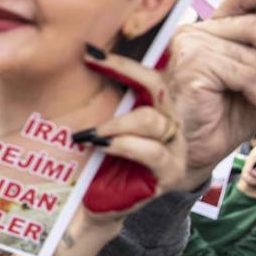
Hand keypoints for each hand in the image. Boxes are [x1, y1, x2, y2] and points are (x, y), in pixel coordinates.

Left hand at [80, 48, 186, 219]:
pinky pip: (151, 151)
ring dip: (116, 123)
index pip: (146, 75)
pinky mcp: (171, 172)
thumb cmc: (97, 162)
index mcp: (155, 107)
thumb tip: (81, 62)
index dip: (121, 61)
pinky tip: (102, 146)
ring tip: (89, 133)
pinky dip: (123, 145)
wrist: (98, 203)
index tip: (89, 52)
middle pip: (155, 87)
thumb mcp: (99, 126)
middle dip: (122, 71)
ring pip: (151, 120)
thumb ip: (102, 101)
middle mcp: (170, 122)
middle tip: (89, 66)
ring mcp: (175, 148)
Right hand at [164, 0, 255, 188]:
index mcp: (209, 30)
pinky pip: (247, 77)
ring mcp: (190, 47)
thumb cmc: (219, 122)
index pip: (240, 0)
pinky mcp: (192, 66)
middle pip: (254, 25)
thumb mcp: (254, 88)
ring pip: (255, 58)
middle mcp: (195, 32)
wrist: (190, 156)